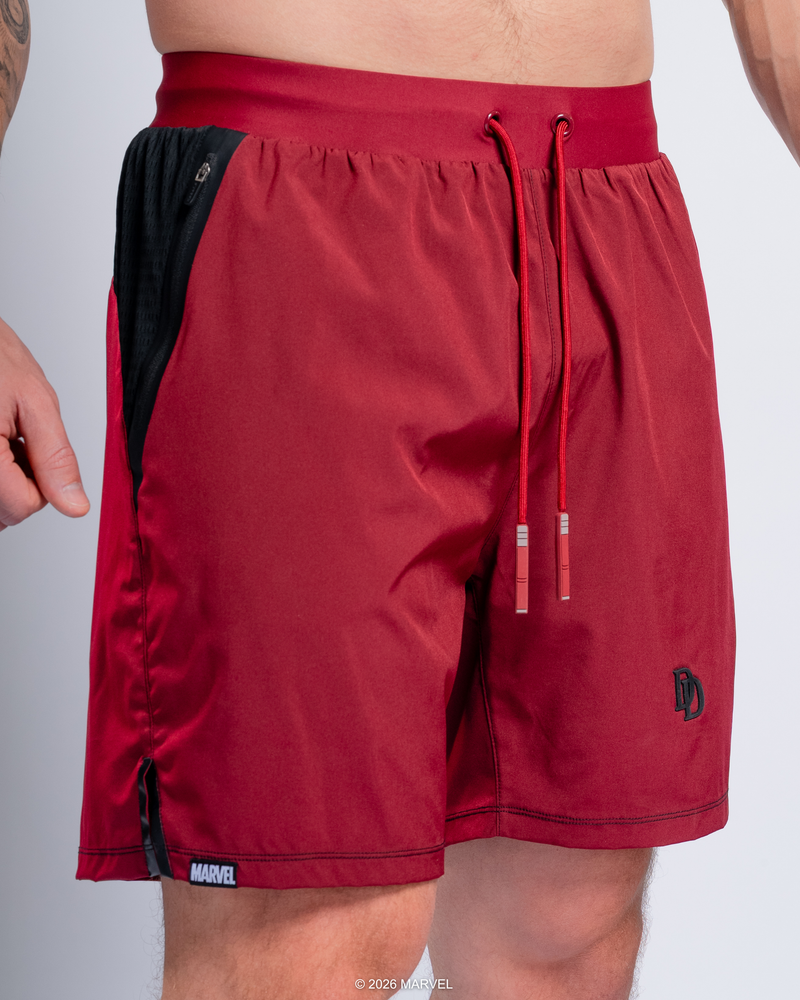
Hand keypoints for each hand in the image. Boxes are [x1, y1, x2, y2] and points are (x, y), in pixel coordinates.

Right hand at [0, 315, 89, 530]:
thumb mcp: (35, 402)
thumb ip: (55, 458)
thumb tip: (75, 505)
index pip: (22, 507)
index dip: (43, 484)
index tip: (37, 450)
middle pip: (5, 509)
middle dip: (22, 480)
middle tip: (17, 438)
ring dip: (6, 475)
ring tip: (2, 433)